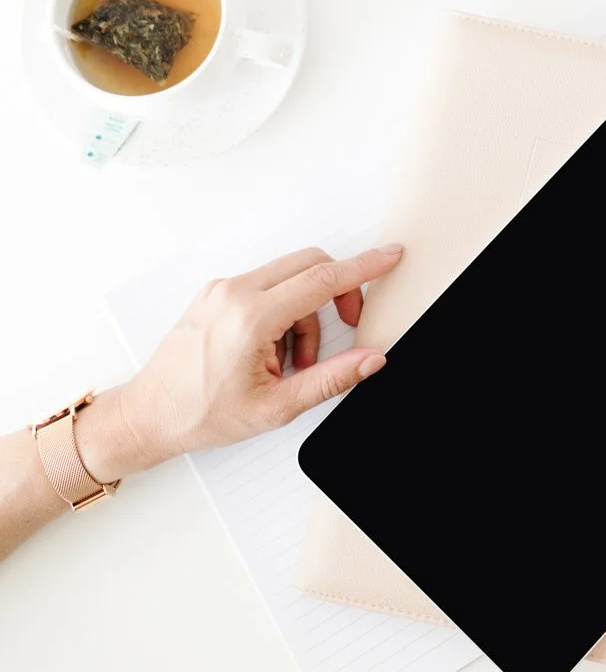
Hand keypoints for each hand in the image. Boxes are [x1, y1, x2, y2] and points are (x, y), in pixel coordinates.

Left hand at [76, 244, 402, 481]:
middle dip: (339, 292)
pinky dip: (284, 313)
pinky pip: (266, 287)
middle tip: (348, 326)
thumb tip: (371, 360)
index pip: (323, 279)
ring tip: (294, 361)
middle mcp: (234, 293)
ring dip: (307, 312)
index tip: (389, 256)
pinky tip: (274, 351)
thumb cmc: (201, 413)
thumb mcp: (278, 406)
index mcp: (251, 318)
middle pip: (309, 266)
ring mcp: (222, 290)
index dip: (365, 267)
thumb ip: (332, 379)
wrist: (150, 415)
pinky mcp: (216, 295)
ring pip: (289, 278)